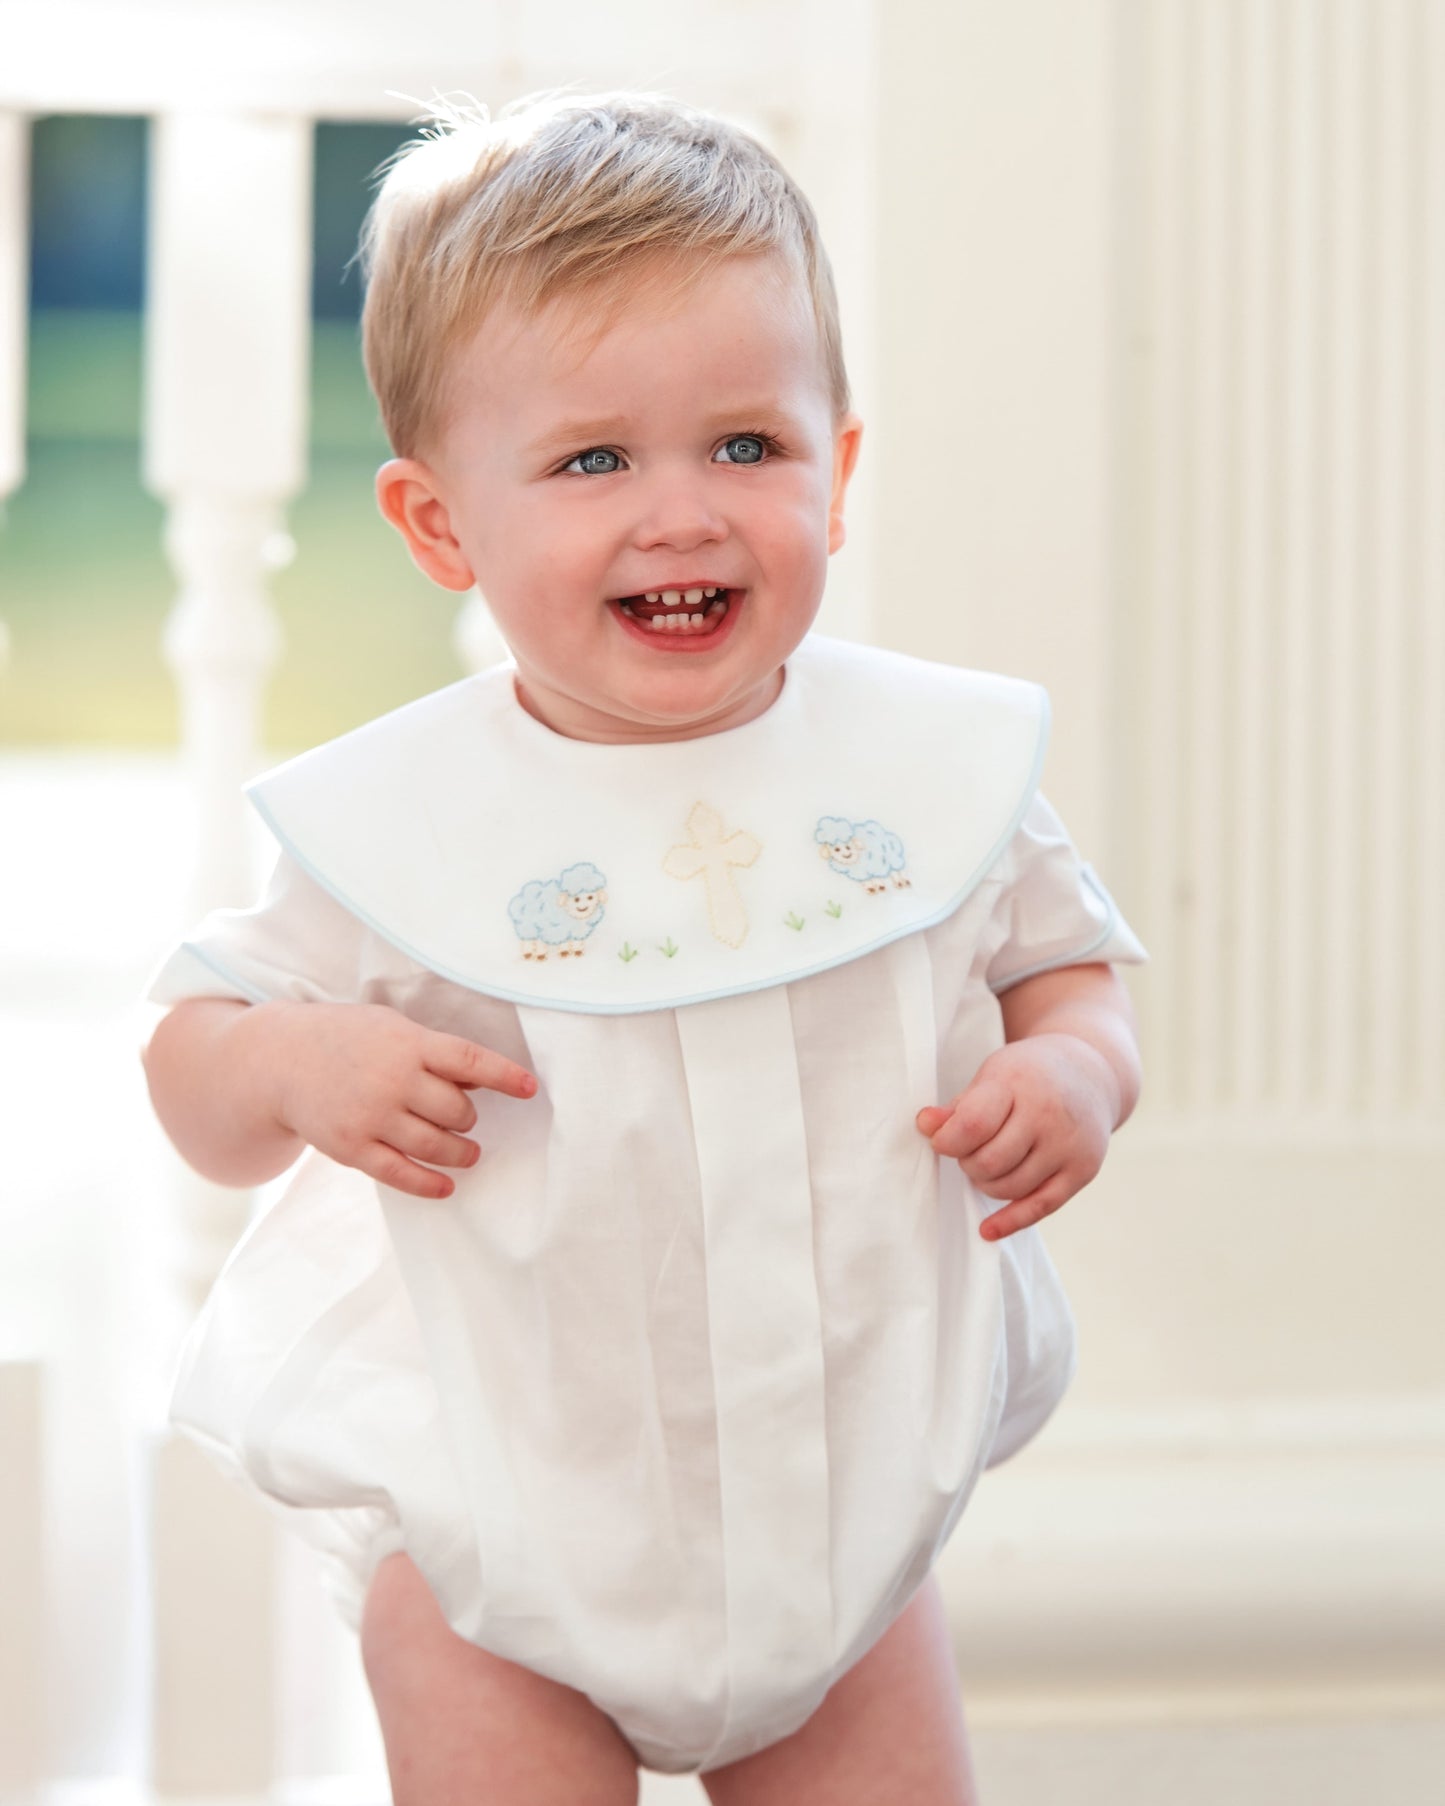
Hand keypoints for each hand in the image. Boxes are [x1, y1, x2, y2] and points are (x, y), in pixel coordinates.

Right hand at [257, 1001, 536, 1199]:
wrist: (280, 1060)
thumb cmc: (348, 1040)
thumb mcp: (391, 1028)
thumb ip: (433, 1052)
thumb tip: (482, 1077)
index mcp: (407, 1043)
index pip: (469, 1061)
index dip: (505, 1077)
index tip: (530, 1089)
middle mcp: (392, 1080)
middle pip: (457, 1110)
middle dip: (468, 1118)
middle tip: (465, 1118)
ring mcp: (371, 1116)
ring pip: (436, 1145)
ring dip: (461, 1153)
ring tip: (468, 1152)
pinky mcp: (353, 1148)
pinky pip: (401, 1174)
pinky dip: (430, 1184)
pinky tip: (447, 1186)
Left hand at [915, 1034, 1117, 1240]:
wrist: (1091, 1074)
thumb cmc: (1029, 1076)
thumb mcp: (993, 1075)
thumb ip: (959, 1107)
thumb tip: (925, 1126)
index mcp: (1018, 1084)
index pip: (973, 1125)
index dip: (946, 1141)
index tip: (941, 1141)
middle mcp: (1048, 1114)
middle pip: (989, 1162)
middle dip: (968, 1164)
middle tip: (970, 1151)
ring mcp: (1069, 1145)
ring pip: (1011, 1188)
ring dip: (987, 1184)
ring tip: (988, 1165)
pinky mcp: (1083, 1170)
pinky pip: (1041, 1207)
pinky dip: (1010, 1221)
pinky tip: (987, 1230)